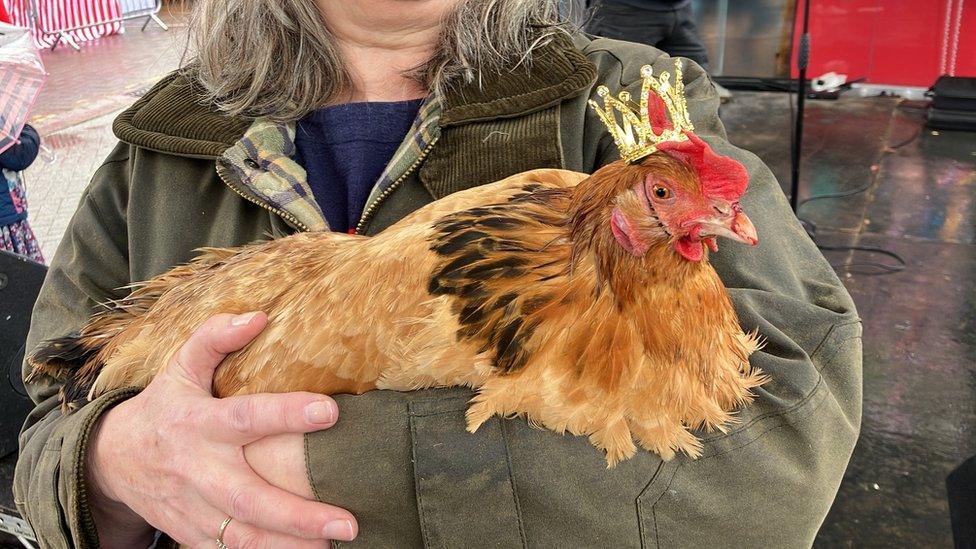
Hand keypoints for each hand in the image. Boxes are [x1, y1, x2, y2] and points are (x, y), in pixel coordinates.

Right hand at [86, 312, 358, 547]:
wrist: (112, 461)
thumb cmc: (164, 407)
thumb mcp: (180, 366)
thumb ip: (215, 338)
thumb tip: (259, 316)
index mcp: (199, 423)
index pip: (248, 417)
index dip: (287, 414)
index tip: (331, 412)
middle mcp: (199, 470)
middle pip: (249, 497)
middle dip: (298, 514)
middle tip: (347, 522)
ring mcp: (195, 508)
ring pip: (242, 536)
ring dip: (287, 546)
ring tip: (332, 547)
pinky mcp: (194, 534)